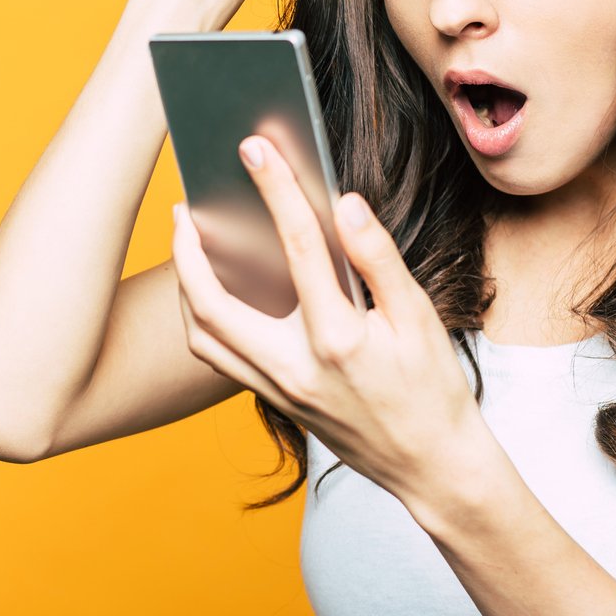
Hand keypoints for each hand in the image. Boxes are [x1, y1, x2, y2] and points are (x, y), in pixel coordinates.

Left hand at [168, 134, 482, 503]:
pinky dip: (203, 321)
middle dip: (188, 250)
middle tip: (183, 208)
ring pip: (202, 338)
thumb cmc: (432, 390)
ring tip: (187, 245)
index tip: (257, 149)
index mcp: (338, 338)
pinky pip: (218, 360)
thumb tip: (345, 205)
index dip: (276, 188)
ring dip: (185, 288)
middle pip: (212, 303)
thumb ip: (377, 259)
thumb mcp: (419, 318)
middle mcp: (296, 367)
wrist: (432, 467)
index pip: (298, 246)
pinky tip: (211, 292)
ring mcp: (279, 390)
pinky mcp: (274, 403)